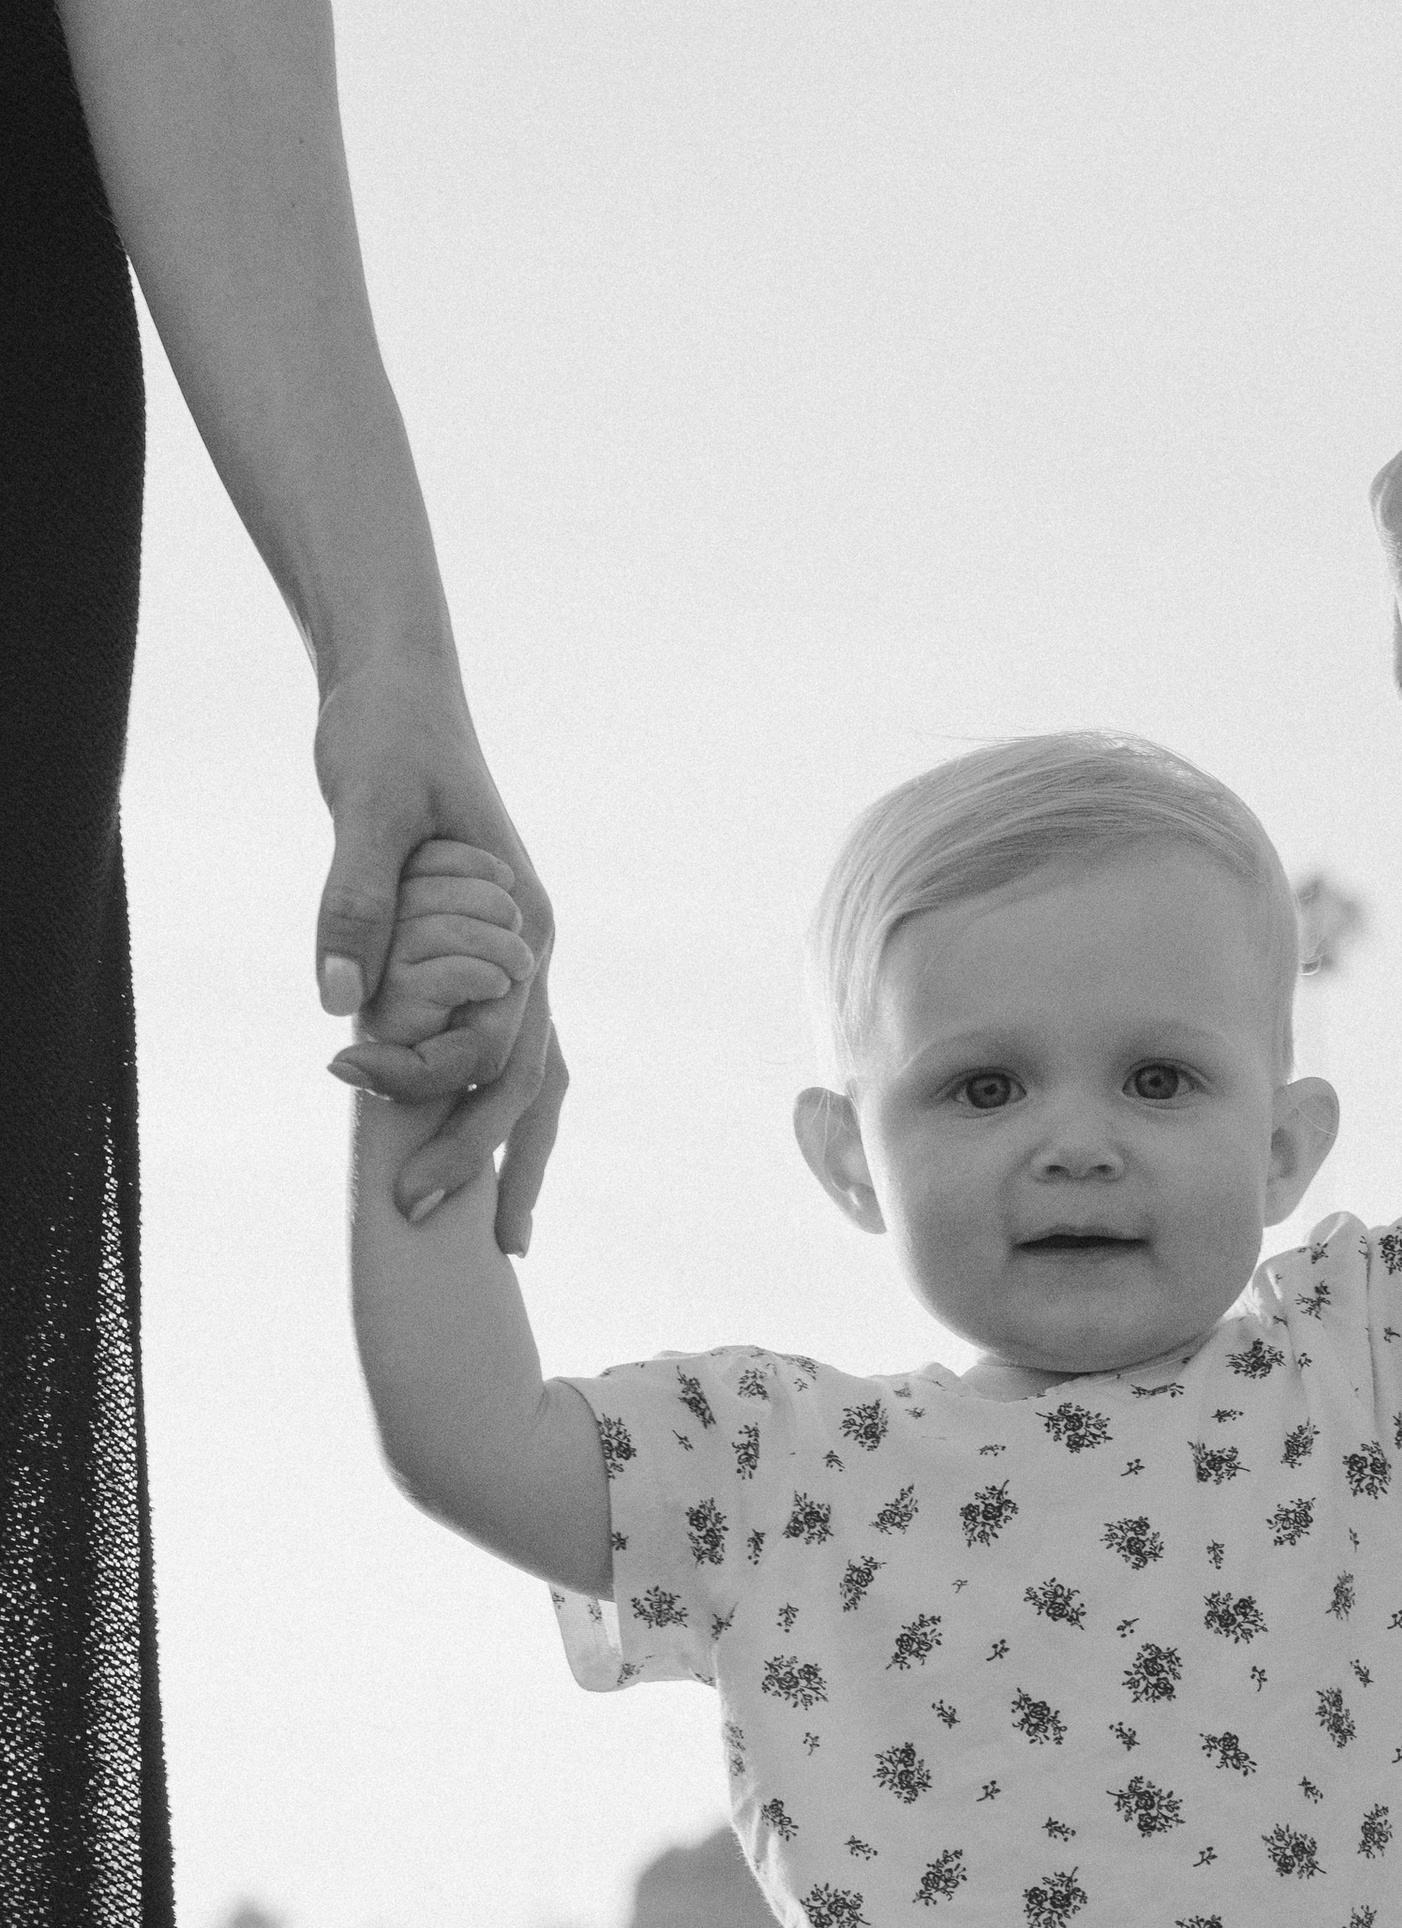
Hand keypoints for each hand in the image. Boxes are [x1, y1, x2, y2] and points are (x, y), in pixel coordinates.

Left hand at [310, 645, 565, 1251]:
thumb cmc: (385, 735)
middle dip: (500, 1164)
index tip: (374, 1123)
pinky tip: (479, 1157)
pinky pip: (502, 1050)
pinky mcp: (487, 958)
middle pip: (533, 1082)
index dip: (441, 1095)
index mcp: (522, 924)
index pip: (497, 1042)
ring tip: (509, 1236)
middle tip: (467, 1241)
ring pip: (535, 1076)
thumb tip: (339, 1003)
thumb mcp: (362, 802)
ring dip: (520, 1155)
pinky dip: (495, 1108)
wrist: (399, 686)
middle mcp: (534, 954)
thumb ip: (354, 895)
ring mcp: (519, 960)